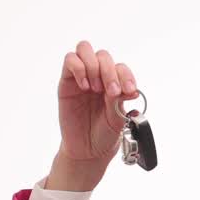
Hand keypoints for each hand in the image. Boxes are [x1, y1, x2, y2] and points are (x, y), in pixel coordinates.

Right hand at [57, 41, 142, 162]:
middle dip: (109, 72)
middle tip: (111, 92)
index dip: (126, 76)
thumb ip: (120, 101)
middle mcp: (99, 76)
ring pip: (85, 49)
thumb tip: (131, 90)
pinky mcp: (67, 81)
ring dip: (93, 67)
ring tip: (95, 89)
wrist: (88, 149)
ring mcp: (82, 76)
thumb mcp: (118, 119)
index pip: (120, 67)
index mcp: (115, 83)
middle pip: (103, 56)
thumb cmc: (105, 133)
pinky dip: (78, 68)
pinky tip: (84, 87)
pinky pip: (70, 60)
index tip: (128, 91)